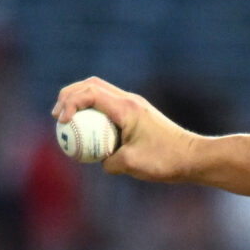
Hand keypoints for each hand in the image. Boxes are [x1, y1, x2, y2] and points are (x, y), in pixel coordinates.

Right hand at [51, 77, 201, 183]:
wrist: (193, 157)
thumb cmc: (166, 161)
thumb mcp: (132, 165)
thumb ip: (109, 161)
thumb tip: (99, 161)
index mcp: (127, 108)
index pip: (90, 93)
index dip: (69, 103)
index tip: (61, 122)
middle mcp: (130, 101)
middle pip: (91, 85)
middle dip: (68, 95)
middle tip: (56, 115)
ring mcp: (134, 105)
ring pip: (99, 92)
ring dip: (80, 101)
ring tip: (66, 120)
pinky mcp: (137, 114)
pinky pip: (108, 107)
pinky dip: (93, 113)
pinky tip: (87, 131)